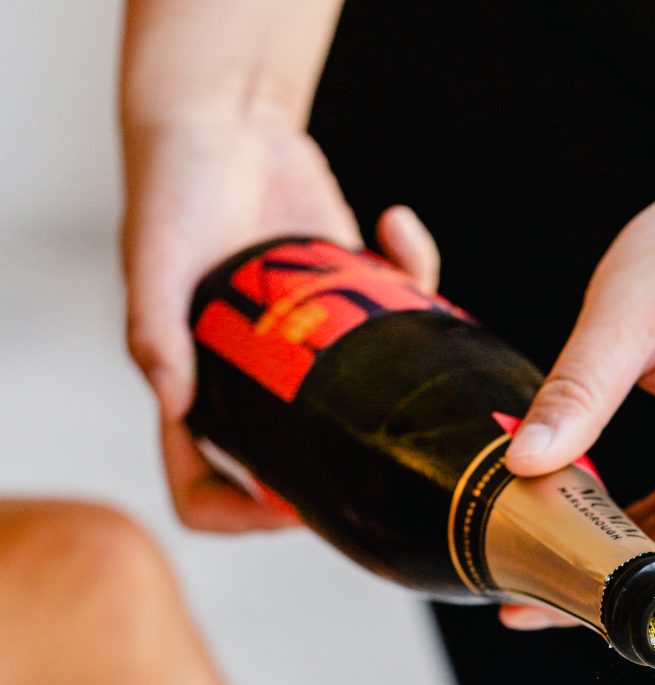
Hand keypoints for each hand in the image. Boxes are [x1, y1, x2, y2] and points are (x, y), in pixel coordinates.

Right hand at [122, 113, 438, 530]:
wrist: (222, 116)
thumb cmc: (174, 186)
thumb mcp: (153, 257)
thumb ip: (153, 329)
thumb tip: (171, 402)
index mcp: (196, 387)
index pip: (201, 484)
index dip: (237, 512)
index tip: (285, 503)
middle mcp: (252, 382)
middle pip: (294, 462)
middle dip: (339, 466)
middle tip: (379, 444)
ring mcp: (304, 350)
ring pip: (360, 403)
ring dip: (396, 382)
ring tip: (401, 321)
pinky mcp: (346, 303)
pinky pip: (396, 315)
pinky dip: (414, 269)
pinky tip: (397, 226)